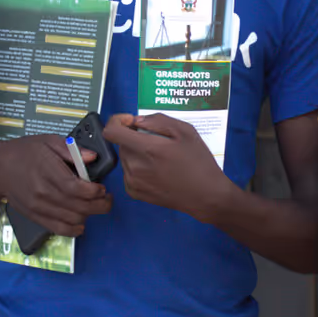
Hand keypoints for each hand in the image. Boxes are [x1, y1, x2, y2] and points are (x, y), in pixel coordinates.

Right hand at [0, 134, 110, 236]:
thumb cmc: (25, 152)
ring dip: (89, 215)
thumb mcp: (48, 141)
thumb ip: (71, 150)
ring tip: (95, 205)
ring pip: (72, 219)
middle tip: (106, 198)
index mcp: (48, 172)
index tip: (102, 188)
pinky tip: (81, 223)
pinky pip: (59, 229)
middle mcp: (43, 193)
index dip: (94, 192)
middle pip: (78, 207)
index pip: (77, 189)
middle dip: (99, 205)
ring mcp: (39, 208)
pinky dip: (74, 230)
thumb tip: (92, 157)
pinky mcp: (36, 217)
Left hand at [103, 113, 236, 218]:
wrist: (206, 195)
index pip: (112, 131)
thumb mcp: (186, 132)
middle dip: (135, 138)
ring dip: (137, 153)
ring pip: (125, 157)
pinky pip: (128, 172)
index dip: (118, 120)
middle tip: (159, 143)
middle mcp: (135, 166)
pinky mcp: (134, 193)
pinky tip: (156, 171)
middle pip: (122, 143)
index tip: (132, 122)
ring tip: (160, 159)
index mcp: (147, 149)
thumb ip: (158, 120)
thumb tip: (137, 121)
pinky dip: (138, 167)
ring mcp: (133, 182)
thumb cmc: (199, 162)